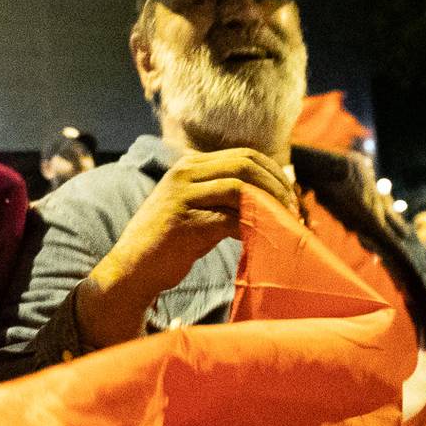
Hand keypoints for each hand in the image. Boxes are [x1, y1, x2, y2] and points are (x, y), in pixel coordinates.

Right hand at [77, 147, 296, 346]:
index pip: (244, 155)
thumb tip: (269, 196)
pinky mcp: (186, 223)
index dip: (274, 173)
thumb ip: (221, 196)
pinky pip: (232, 219)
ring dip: (271, 206)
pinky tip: (266, 240)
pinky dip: (255, 228)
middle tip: (294, 210)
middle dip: (277, 186)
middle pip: (246, 165)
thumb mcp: (194, 207)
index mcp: (188, 165)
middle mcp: (184, 173)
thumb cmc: (168, 243)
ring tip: (286, 225)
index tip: (291, 196)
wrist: (132, 270)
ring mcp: (183, 196)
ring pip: (242, 188)